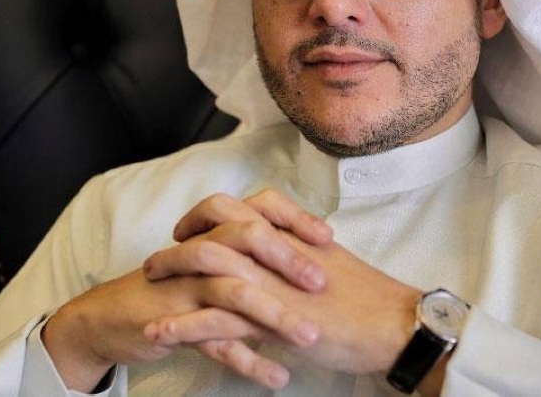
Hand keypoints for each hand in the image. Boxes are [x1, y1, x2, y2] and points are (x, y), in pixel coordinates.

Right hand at [43, 190, 332, 391]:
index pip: (259, 208)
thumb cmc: (174, 286)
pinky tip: (277, 378)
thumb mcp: (211, 261)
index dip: (293, 217)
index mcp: (217, 232)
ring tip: (308, 338)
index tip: (328, 238)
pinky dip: (248, 361)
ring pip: (233, 293)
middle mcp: (204, 253)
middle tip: (321, 283)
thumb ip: (249, 252)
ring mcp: (188, 288)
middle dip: (287, 260)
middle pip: (247, 240)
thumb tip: (302, 251)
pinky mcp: (174, 325)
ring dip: (275, 315)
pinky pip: (214, 342)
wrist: (111, 316)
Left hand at [143, 189, 423, 376]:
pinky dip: (180, 325)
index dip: (212, 214)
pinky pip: (213, 318)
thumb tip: (285, 257)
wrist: (393, 324)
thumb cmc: (370, 299)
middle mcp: (278, 249)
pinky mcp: (270, 317)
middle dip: (182, 238)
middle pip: (217, 226)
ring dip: (171, 274)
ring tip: (147, 286)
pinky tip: (158, 334)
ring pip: (207, 265)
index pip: (244, 206)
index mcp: (294, 234)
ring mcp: (272, 281)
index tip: (193, 228)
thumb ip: (303, 254)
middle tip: (160, 257)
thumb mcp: (333, 263)